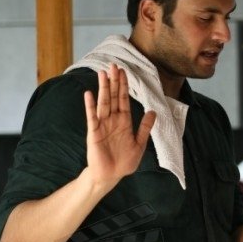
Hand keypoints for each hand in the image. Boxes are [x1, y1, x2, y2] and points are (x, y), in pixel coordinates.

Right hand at [84, 64, 156, 191]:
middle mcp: (113, 120)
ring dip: (103, 88)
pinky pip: (92, 117)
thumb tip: (153, 112)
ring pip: (103, 103)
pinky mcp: (94, 133)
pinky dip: (90, 106)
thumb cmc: (124, 161)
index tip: (124, 71)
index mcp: (124, 121)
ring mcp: (102, 125)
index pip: (124, 99)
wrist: (111, 176)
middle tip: (114, 65)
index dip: (124, 86)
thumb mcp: (139, 144)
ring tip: (102, 73)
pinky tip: (89, 94)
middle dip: (114, 82)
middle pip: (114, 97)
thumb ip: (145, 128)